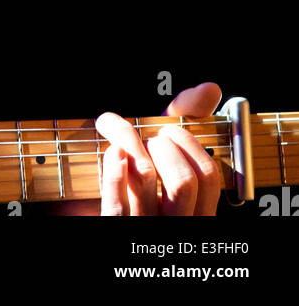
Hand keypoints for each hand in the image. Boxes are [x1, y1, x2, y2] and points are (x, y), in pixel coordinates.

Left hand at [96, 80, 222, 215]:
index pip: (208, 177)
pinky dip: (112, 170)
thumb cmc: (146, 195)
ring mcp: (145, 226)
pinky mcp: (116, 228)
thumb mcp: (168, 167)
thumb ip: (185, 127)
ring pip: (145, 178)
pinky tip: (112, 153)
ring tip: (126, 143)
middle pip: (183, 180)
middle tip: (151, 140)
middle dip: (165, 145)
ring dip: (134, 145)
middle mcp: (175, 224)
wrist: (116, 234)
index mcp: (196, 214)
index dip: (190, 144)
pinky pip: (115, 202)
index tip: (170, 131)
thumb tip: (209, 89)